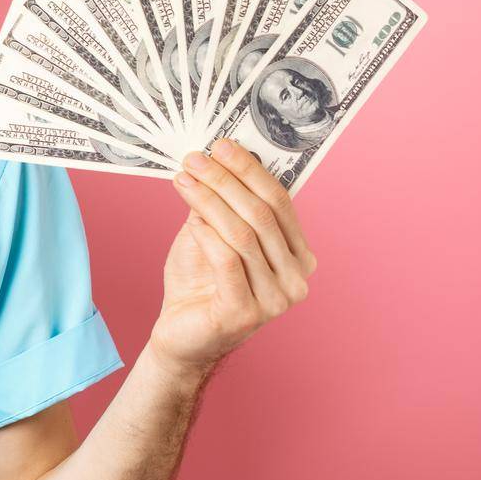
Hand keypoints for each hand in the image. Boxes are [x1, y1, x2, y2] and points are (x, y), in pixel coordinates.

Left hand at [148, 138, 317, 378]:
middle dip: (225, 181)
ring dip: (210, 201)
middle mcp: (295, 278)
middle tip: (195, 160)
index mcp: (298, 255)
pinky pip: (227, 262)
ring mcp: (275, 300)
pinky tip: (191, 220)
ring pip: (243, 235)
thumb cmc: (200, 281)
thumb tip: (215, 159)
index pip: (280, 202)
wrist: (182, 334)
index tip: (221, 146)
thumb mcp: (211, 232)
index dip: (250, 171)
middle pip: (262, 215)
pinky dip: (207, 235)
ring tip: (184, 181)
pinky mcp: (246, 314)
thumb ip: (221, 203)